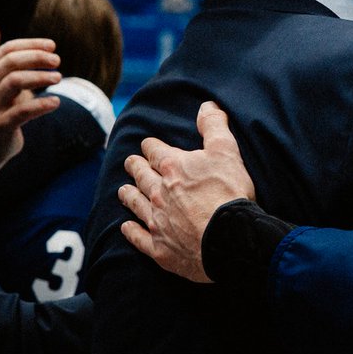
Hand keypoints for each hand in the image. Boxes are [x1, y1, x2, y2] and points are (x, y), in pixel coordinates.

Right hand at [0, 38, 60, 187]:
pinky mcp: (1, 125)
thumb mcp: (5, 87)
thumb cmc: (2, 111)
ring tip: (58, 78)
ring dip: (39, 77)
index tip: (52, 46)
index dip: (30, 45)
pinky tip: (56, 102)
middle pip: (10, 62)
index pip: (5, 50)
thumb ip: (17, 71)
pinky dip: (41, 104)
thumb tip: (46, 53)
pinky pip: (22, 111)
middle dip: (36, 57)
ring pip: (14, 82)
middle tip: (57, 61)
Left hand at [119, 101, 255, 283]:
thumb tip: (207, 105)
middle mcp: (158, 192)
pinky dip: (130, 231)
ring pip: (136, 204)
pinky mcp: (160, 248)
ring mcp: (157, 221)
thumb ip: (214, 126)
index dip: (151, 147)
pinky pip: (138, 237)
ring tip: (123, 190)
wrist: (229, 237)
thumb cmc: (229, 192)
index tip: (148, 145)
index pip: (155, 151)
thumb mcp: (226, 151)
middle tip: (130, 163)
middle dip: (135, 167)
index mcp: (173, 167)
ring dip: (129, 195)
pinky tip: (125, 227)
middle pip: (141, 176)